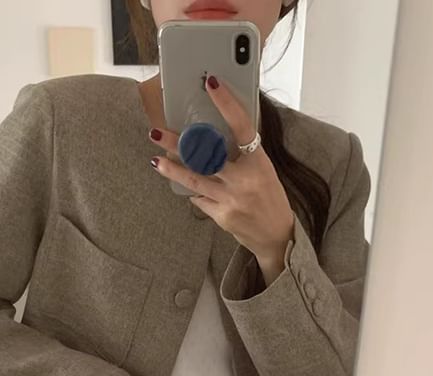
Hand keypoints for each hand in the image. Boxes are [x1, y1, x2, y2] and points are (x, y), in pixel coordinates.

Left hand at [148, 74, 294, 265]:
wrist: (276, 236)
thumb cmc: (269, 197)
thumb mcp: (264, 170)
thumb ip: (244, 154)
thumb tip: (213, 132)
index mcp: (259, 162)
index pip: (242, 126)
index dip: (226, 103)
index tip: (211, 83)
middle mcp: (245, 179)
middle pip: (206, 155)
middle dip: (179, 143)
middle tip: (157, 131)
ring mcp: (232, 199)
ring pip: (195, 179)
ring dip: (173, 169)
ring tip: (156, 159)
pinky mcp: (222, 216)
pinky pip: (200, 199)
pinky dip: (194, 192)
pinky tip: (190, 187)